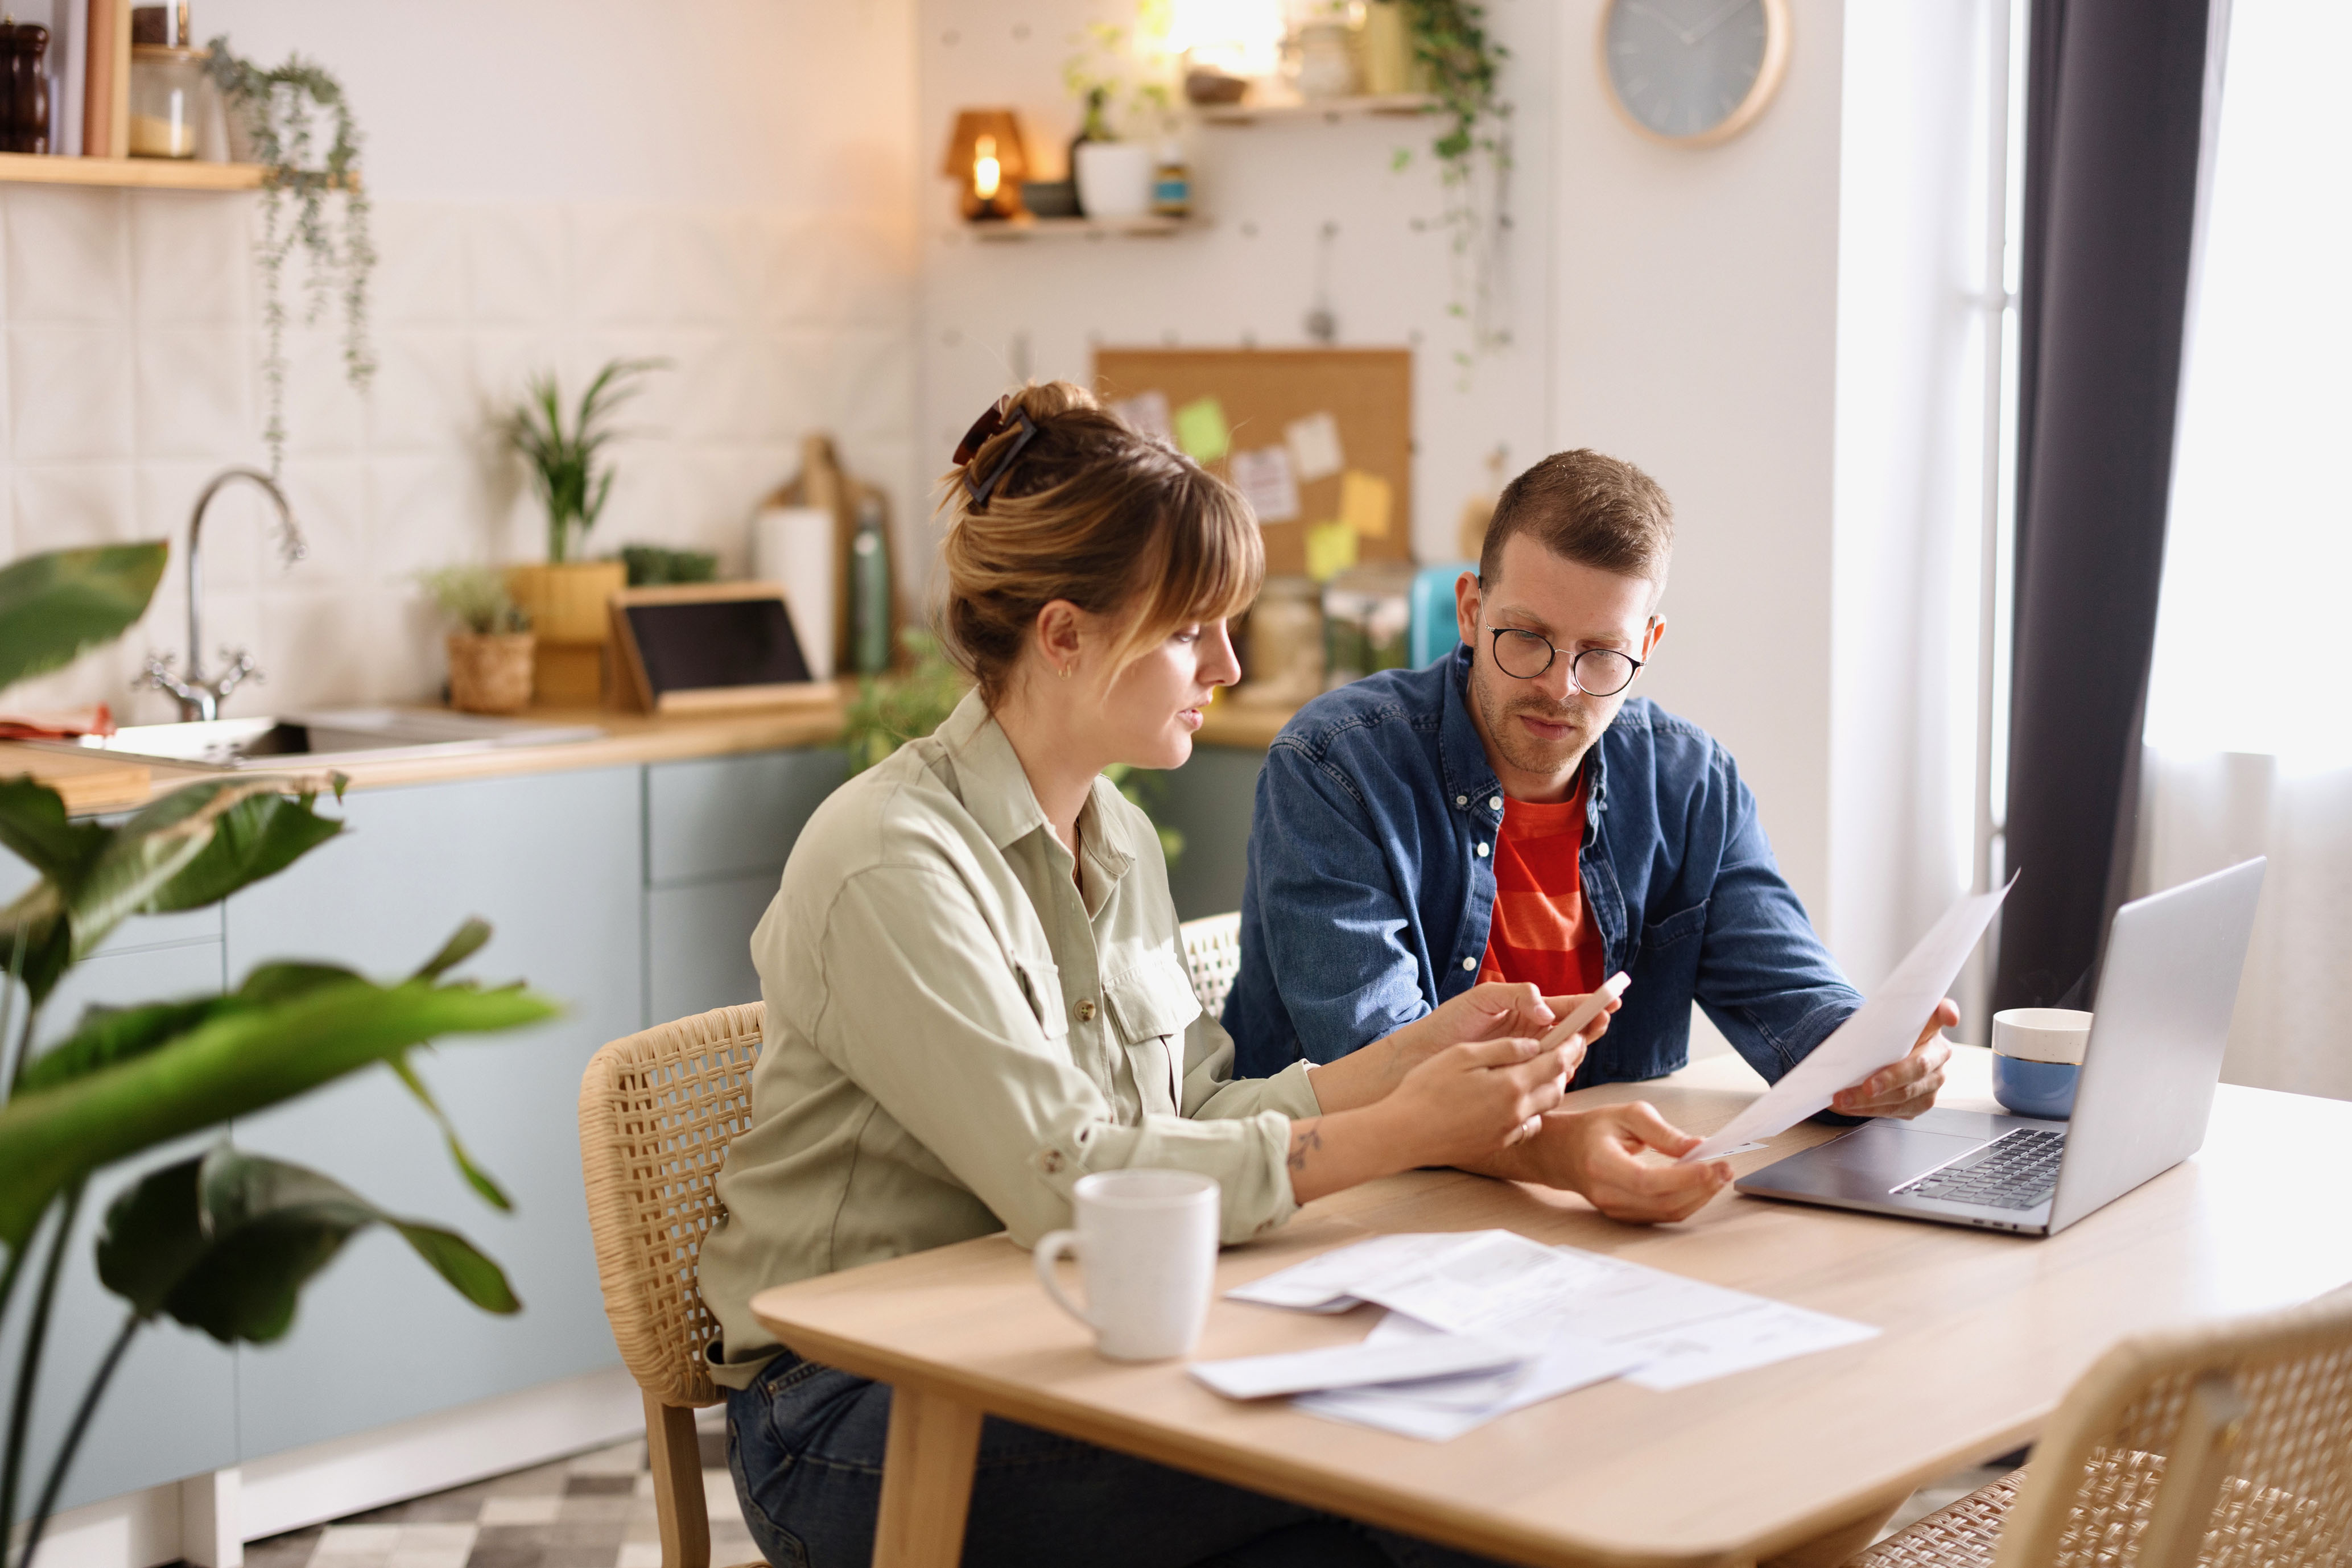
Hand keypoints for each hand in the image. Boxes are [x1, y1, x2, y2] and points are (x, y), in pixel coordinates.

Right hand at [1377, 1035, 1576, 1169]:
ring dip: (1548, 1089)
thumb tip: (1533, 1045)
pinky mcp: (1497, 1143)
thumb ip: (1504, 1049)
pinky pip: (1527, 1126)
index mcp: (1511, 1084)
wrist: (1404, 1133)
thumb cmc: (1426, 1088)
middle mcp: (1517, 1111)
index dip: (1572, 1045)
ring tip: (1539, 1073)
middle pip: (1558, 1087)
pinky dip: (1531, 1112)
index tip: (1579, 1033)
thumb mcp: (1463, 1054)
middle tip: (1563, 1051)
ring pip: (1545, 1109)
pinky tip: (1516, 1102)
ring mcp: (1508, 1131)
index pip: (1556, 1062)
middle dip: (1565, 1067)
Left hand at [1415, 981, 1618, 1061]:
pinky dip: (1558, 1074)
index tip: (1611, 1000)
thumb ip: (1517, 995)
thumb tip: (1547, 1010)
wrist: (1422, 1055)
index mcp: (1527, 1011)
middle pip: (1573, 1032)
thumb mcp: (1482, 999)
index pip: (1567, 1007)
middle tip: (1599, 1023)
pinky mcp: (1518, 1080)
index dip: (1590, 1004)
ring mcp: (1527, 1059)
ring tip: (1579, 1043)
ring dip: (1576, 1050)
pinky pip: (1547, 1078)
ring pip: (1565, 1056)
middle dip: (1590, 1027)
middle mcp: (1533, 1035)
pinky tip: (1560, 1071)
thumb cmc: (1450, 1022)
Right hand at [1515, 1102, 1731, 1222]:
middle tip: (1725, 1167)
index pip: (1646, 1181)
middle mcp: (1607, 1193)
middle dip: (1701, 1187)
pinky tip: (1700, 1184)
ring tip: (1719, 1174)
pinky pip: (1664, 1214)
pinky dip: (1688, 1201)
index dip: (1683, 1178)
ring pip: (1667, 1212)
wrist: (1563, 1153)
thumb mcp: (1627, 1115)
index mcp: (1601, 1164)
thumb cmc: (1594, 1130)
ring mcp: (1616, 1210)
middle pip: (1662, 1201)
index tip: (1712, 1165)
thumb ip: (1663, 1132)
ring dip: (1699, 1196)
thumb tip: (1698, 1146)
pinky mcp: (1627, 1217)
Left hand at [1830, 999, 1959, 1118]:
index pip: (1940, 1014)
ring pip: (1905, 1094)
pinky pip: (1898, 1109)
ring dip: (1871, 1100)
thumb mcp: (1880, 1024)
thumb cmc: (1882, 1038)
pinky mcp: (1923, 1101)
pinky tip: (1854, 1106)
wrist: (1884, 1057)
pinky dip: (1872, 1109)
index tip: (1948, 1016)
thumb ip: (1877, 1022)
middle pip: (1918, 1066)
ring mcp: (1934, 1080)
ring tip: (1845, 1099)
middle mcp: (1938, 1053)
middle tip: (1867, 1087)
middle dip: (1890, 1078)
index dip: (1946, 1013)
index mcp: (1929, 1027)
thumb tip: (1852, 1033)